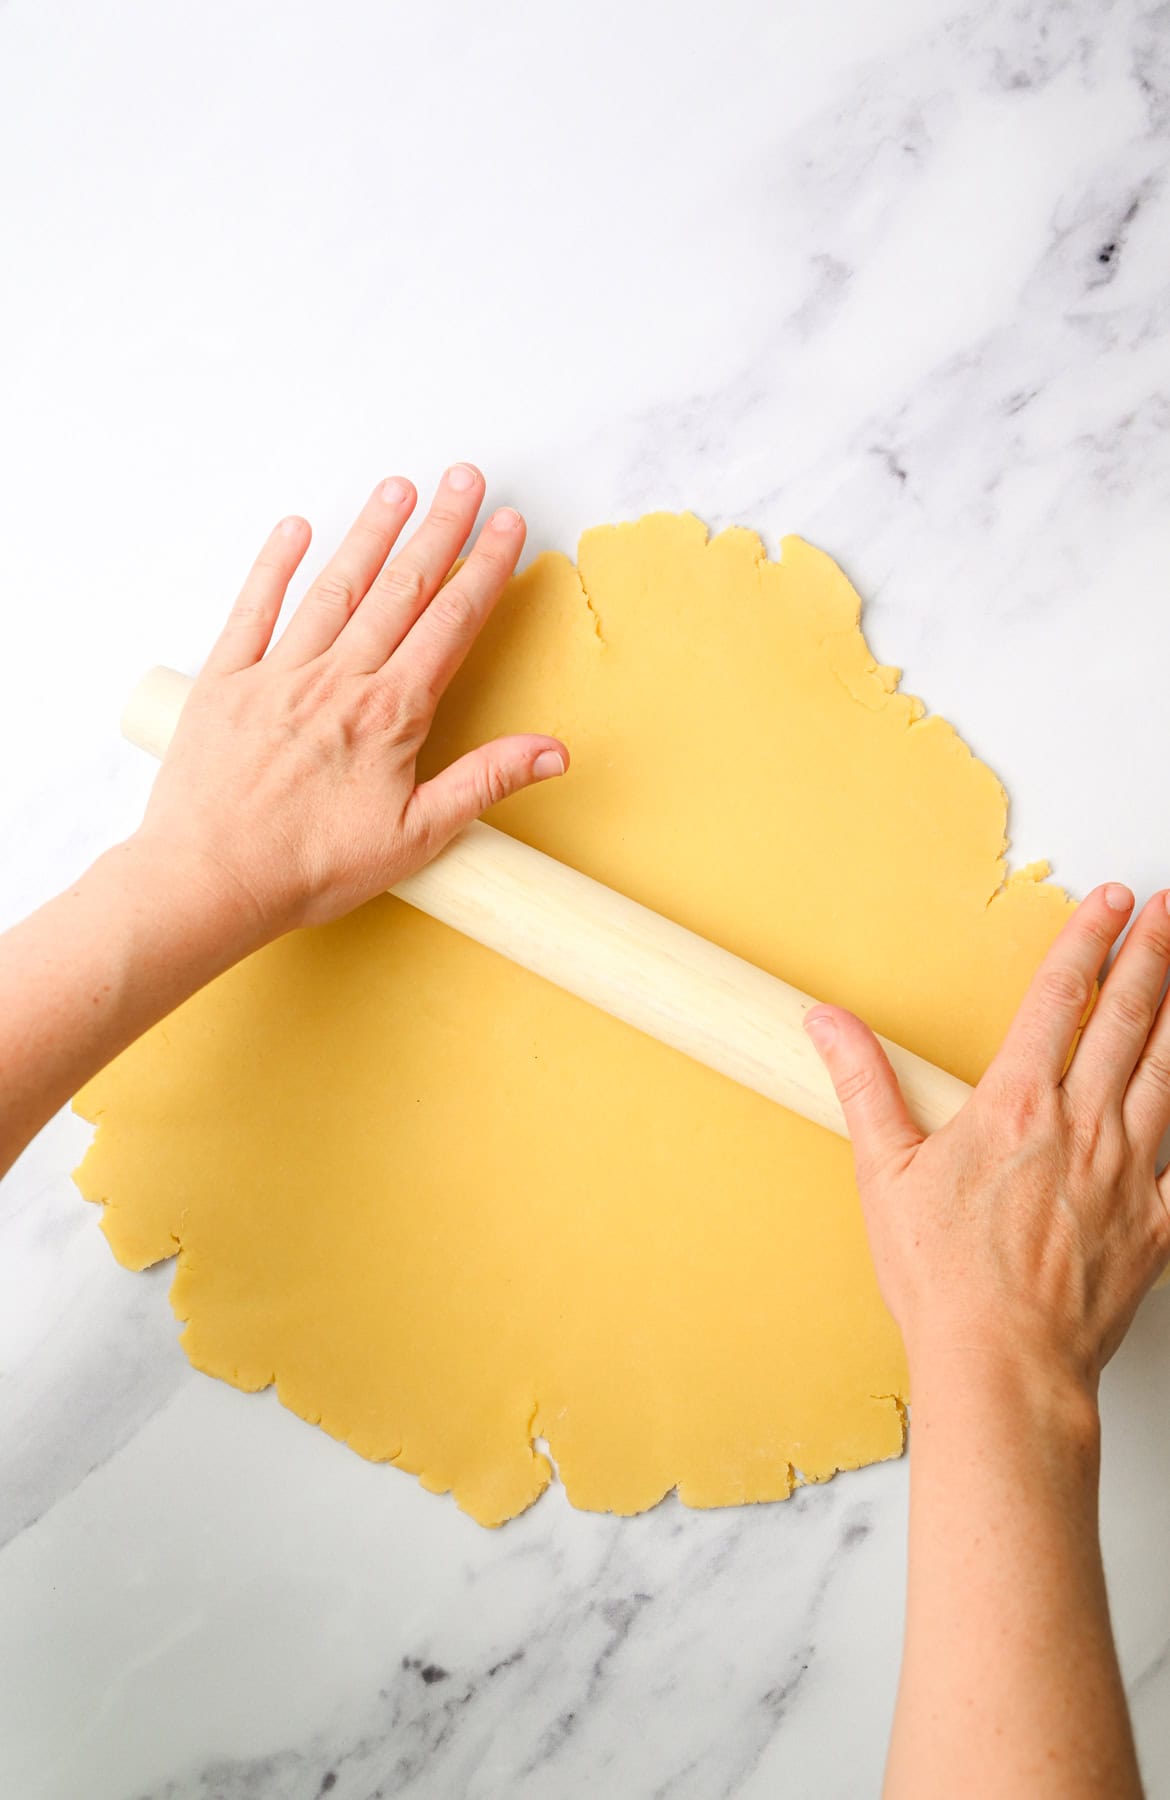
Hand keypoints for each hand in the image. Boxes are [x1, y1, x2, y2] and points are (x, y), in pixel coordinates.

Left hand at [134, 466, 567, 946]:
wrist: (210, 882)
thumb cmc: (310, 869)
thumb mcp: (416, 837)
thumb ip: (485, 782)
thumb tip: (553, 751)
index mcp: (389, 715)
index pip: (450, 624)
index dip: (484, 569)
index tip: (508, 526)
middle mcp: (338, 680)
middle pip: (400, 589)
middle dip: (439, 529)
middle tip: (465, 478)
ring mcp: (278, 674)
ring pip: (335, 587)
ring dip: (370, 533)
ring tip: (399, 487)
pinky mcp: (225, 683)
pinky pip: (252, 609)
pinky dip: (273, 565)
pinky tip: (295, 527)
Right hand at [805, 883, 1169, 1391]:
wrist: (1003, 1365)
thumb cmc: (942, 1279)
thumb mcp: (883, 1172)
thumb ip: (864, 1083)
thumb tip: (827, 1022)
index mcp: (1018, 1105)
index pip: (1061, 999)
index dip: (1088, 942)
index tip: (1111, 903)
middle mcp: (1084, 1127)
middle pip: (1129, 1021)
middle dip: (1153, 955)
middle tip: (1168, 911)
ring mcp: (1130, 1174)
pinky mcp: (1157, 1223)